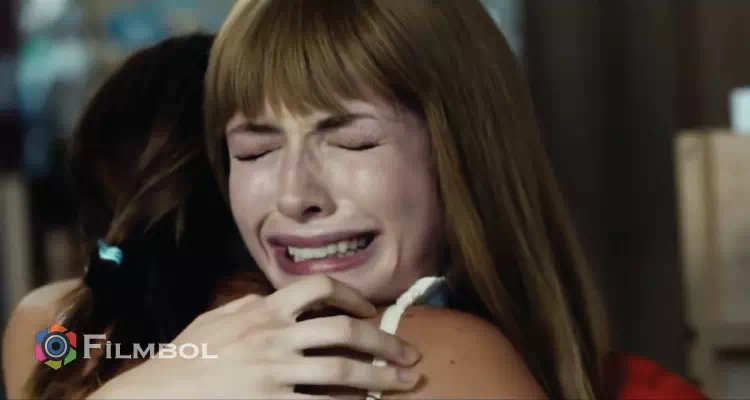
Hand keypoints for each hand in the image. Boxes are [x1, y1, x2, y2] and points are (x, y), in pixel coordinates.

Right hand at [88, 276, 421, 398]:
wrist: (156, 394)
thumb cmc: (185, 356)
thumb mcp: (216, 318)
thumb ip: (249, 304)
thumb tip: (274, 297)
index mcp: (262, 310)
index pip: (319, 288)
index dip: (354, 296)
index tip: (371, 312)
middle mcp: (273, 337)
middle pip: (345, 331)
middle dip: (385, 342)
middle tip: (409, 354)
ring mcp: (273, 373)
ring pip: (342, 370)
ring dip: (382, 376)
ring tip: (405, 383)